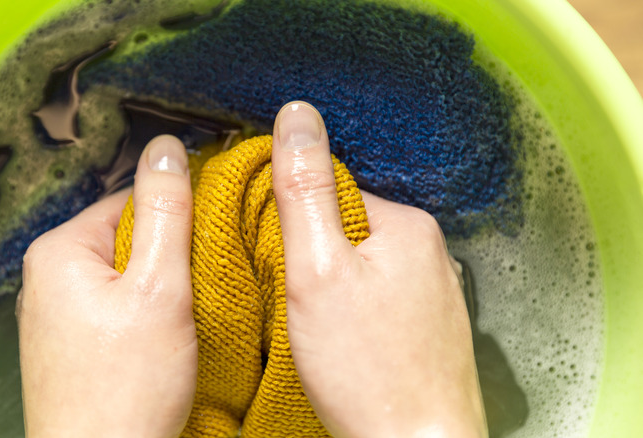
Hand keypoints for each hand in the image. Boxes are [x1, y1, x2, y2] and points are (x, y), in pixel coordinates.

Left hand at [17, 135, 196, 437]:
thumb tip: (167, 147)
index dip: (177, 216)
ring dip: (160, 288)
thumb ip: (166, 212)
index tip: (210, 239)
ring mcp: (57, 314)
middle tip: (200, 286)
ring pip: (125, 276)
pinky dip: (145, 316)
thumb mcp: (159, 288)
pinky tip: (165, 340)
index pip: (129, 200)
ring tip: (186, 317)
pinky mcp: (72, 345)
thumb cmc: (125, 389)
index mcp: (59, 250)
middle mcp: (47, 277)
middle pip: (126, 237)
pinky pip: (116, 308)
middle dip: (168, 256)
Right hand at [271, 102, 486, 437]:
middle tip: (292, 295)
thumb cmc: (369, 370)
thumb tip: (296, 117)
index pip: (332, 190)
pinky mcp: (428, 326)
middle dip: (312, 254)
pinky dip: (354, 311)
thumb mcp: (316, 271)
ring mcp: (434, 291)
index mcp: (405, 225)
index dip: (291, 218)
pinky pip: (379, 298)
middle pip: (348, 228)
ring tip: (315, 324)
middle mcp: (430, 252)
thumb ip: (303, 191)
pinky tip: (342, 342)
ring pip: (362, 266)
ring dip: (332, 284)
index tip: (275, 254)